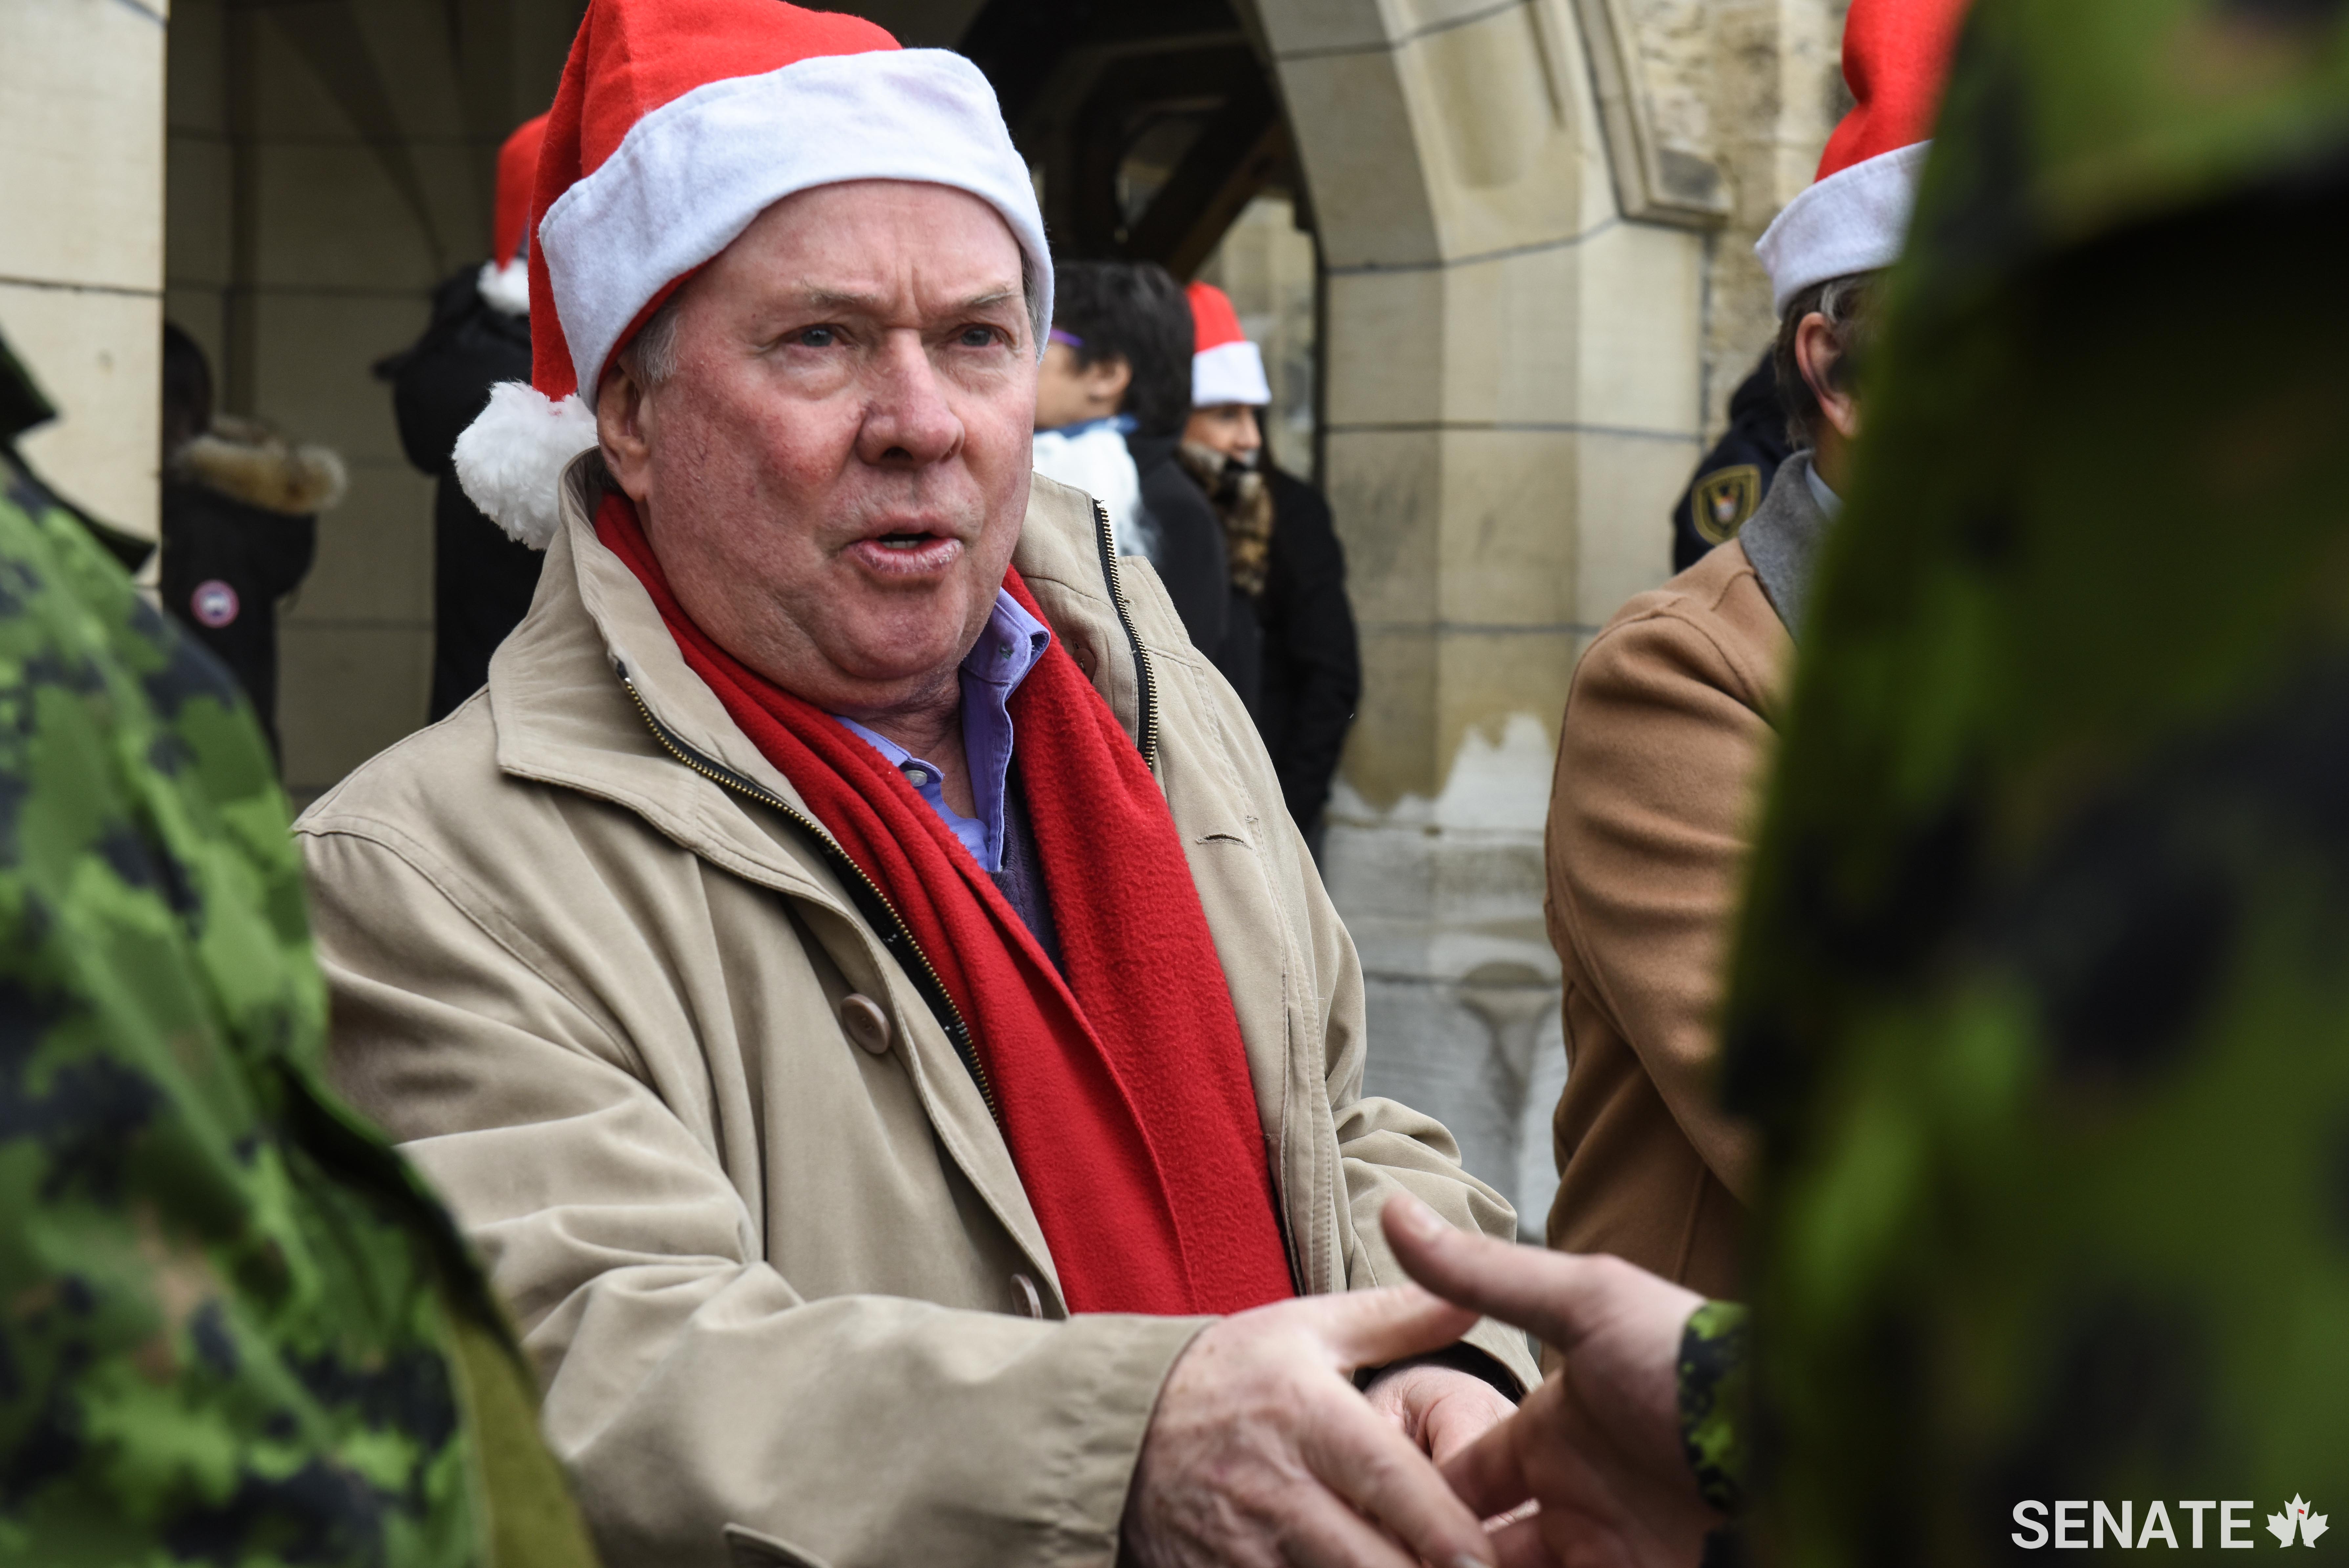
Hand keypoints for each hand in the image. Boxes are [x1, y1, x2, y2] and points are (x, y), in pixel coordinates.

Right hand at [1122, 1287, 1501, 1567]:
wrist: (1118, 1426)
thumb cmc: (1229, 1374)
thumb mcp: (1307, 1329)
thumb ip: (1398, 1318)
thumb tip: (1473, 1300)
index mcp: (1307, 1415)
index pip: (1388, 1480)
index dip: (1443, 1528)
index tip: (1485, 1560)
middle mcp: (1277, 1486)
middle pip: (1368, 1560)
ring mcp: (1242, 1546)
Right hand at [1382, 1192, 1715, 1567]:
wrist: (1790, 1438)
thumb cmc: (1687, 1361)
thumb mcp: (1586, 1303)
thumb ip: (1486, 1275)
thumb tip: (1393, 1213)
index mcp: (1550, 1438)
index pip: (1460, 1475)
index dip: (1413, 1494)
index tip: (1364, 1511)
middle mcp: (1573, 1504)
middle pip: (1479, 1544)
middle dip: (1435, 1552)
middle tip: (1388, 1561)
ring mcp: (1606, 1553)